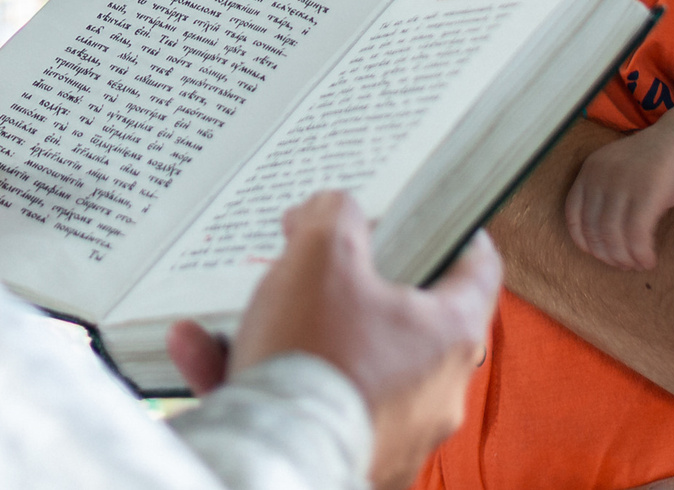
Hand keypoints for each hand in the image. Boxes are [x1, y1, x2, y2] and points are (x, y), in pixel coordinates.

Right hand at [167, 192, 499, 489]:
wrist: (275, 463)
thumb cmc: (317, 359)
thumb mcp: (322, 255)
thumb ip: (333, 215)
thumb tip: (332, 210)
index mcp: (450, 334)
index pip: (476, 267)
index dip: (451, 230)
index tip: (424, 213)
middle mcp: (433, 390)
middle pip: (394, 314)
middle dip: (339, 282)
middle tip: (305, 257)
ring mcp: (392, 432)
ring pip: (336, 362)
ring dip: (282, 331)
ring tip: (232, 312)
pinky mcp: (346, 461)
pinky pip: (302, 406)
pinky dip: (255, 376)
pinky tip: (198, 349)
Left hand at [564, 121, 673, 269]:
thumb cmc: (653, 164)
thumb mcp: (618, 174)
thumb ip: (604, 199)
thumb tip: (600, 245)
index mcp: (589, 170)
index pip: (573, 216)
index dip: (585, 243)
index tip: (602, 255)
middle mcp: (601, 175)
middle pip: (594, 230)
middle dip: (609, 256)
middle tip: (625, 265)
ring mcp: (624, 181)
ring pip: (614, 235)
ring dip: (626, 258)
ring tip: (639, 264)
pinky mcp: (648, 190)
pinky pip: (637, 233)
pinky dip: (641, 254)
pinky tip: (649, 260)